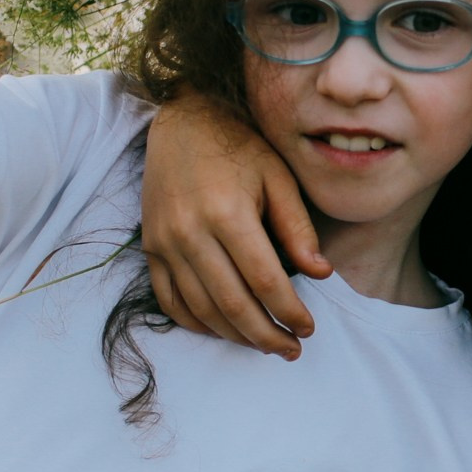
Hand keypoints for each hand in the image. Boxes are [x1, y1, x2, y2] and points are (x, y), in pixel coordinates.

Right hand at [140, 91, 332, 357]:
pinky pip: (169, 300)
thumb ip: (297, 227)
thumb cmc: (238, 146)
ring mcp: (165, 243)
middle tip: (291, 349)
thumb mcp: (278, 176)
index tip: (309, 328)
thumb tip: (321, 273)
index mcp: (228, 213)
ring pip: (200, 309)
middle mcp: (191, 232)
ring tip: (264, 345)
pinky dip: (195, 323)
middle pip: (232, 304)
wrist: (182, 122)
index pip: (265, 280)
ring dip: (234, 336)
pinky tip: (222, 330)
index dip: (289, 311)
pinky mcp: (150, 248)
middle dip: (266, 335)